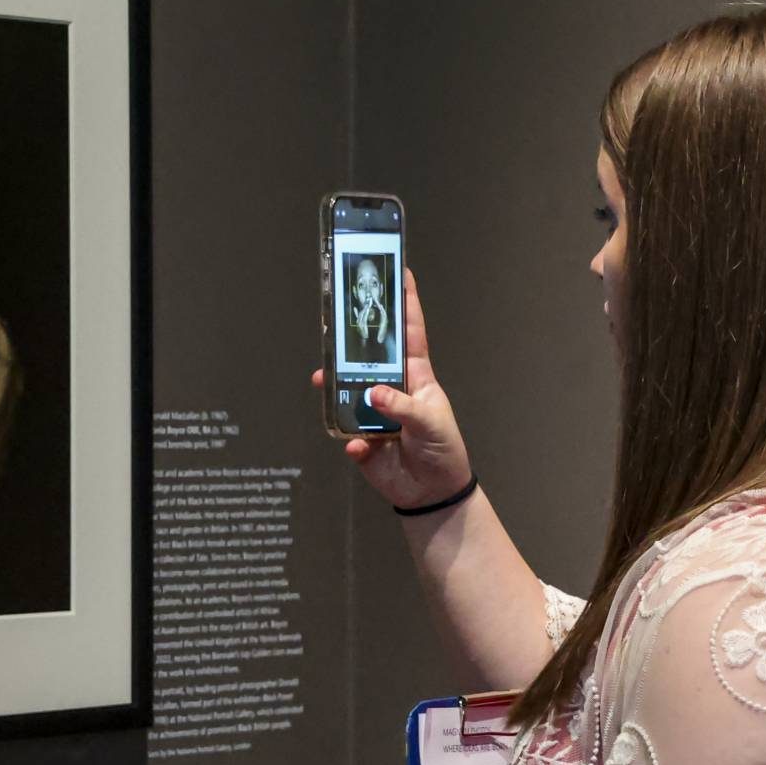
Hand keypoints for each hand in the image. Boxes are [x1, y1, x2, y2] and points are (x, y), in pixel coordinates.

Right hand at [311, 267, 472, 508]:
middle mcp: (391, 388)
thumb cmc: (442, 448)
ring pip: (346, 391)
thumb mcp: (431, 422)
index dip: (405, 303)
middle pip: (366, 356)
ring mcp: (373, 413)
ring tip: (322, 379)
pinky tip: (358, 446)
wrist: (432, 493)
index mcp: (415, 376)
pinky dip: (350, 440)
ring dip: (334, 386)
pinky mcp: (361, 440)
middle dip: (350, 338)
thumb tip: (373, 394)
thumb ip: (403, 407)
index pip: (409, 333)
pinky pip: (347, 433)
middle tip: (333, 318)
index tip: (400, 271)